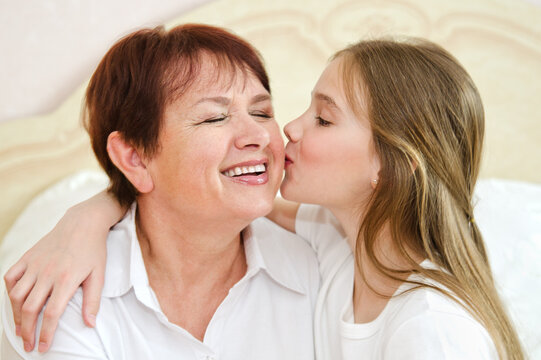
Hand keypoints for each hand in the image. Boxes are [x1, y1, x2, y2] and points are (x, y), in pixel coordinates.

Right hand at [3, 191, 123, 352]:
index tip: (43, 347)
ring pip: (17, 295)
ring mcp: (35, 264)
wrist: (83, 223)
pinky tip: (15, 302)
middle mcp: (47, 273)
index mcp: (66, 279)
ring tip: (21, 329)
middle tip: (29, 345)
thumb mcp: (99, 275)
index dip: (45, 333)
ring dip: (17, 316)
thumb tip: (90, 324)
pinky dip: (9, 291)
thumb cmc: (93, 250)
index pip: (51, 314)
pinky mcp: (27, 257)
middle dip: (28, 331)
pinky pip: (10, 277)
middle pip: (30, 309)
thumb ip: (93, 301)